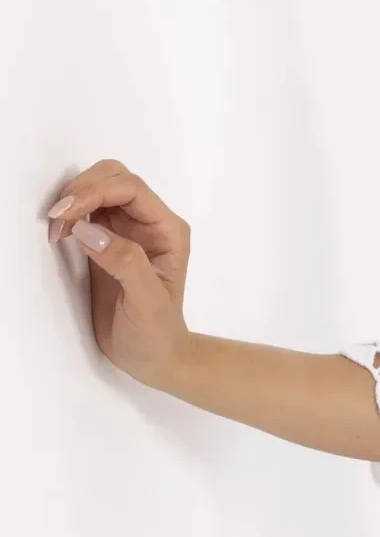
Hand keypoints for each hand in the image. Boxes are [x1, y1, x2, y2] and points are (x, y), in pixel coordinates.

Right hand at [45, 159, 193, 389]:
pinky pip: (87, 212)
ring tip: (55, 229)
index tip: (66, 213)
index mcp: (168, 231)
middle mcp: (150, 224)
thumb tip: (89, 230)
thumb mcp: (146, 302)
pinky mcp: (107, 242)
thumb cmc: (158, 335)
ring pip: (99, 190)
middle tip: (57, 220)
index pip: (131, 189)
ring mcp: (128, 231)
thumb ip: (124, 263)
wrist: (153, 358)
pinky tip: (60, 233)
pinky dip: (69, 214)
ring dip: (73, 200)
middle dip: (82, 190)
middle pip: (114, 179)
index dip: (95, 191)